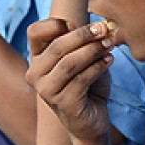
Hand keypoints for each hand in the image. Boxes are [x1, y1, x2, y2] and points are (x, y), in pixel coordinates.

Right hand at [26, 18, 114, 142]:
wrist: (92, 119)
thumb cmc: (87, 84)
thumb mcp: (82, 56)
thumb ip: (79, 41)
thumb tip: (89, 26)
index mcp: (37, 58)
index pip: (35, 32)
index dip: (56, 24)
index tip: (79, 24)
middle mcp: (35, 74)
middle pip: (57, 46)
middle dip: (83, 35)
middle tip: (104, 30)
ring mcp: (46, 90)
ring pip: (69, 63)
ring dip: (92, 50)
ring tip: (109, 45)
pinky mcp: (62, 103)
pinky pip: (81, 79)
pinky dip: (98, 66)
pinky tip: (110, 60)